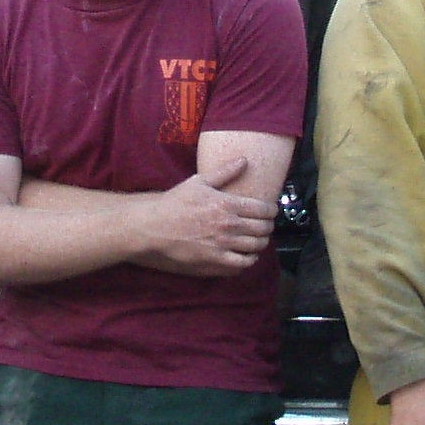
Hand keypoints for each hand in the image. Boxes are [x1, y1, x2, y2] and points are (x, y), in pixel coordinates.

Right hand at [135, 153, 276, 274]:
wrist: (153, 228)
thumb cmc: (174, 204)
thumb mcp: (198, 182)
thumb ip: (224, 172)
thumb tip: (243, 160)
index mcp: (227, 204)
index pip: (263, 209)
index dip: (272, 211)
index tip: (271, 211)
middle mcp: (228, 226)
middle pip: (263, 229)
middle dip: (268, 227)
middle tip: (266, 226)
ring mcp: (222, 246)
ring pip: (256, 247)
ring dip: (261, 243)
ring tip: (258, 240)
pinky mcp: (215, 262)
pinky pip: (242, 265)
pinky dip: (249, 261)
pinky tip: (247, 256)